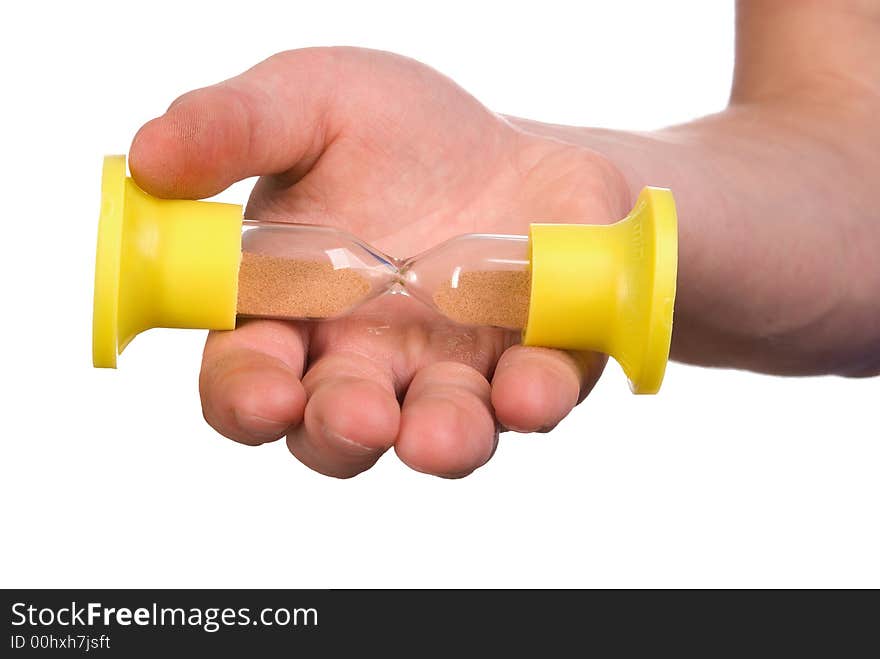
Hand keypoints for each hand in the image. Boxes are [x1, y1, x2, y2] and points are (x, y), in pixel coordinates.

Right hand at [130, 47, 628, 477]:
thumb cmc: (404, 136)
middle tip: (359, 415)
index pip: (248, 376)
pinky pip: (533, 396)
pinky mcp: (533, 367)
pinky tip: (530, 388)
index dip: (247, 396)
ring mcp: (453, 375)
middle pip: (336, 427)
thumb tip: (150, 156)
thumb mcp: (315, 102)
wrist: (516, 149)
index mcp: (295, 312)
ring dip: (438, 439)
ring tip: (438, 434)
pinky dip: (533, 398)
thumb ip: (237, 126)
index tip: (266, 393)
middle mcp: (369, 361)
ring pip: (435, 431)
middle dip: (341, 430)